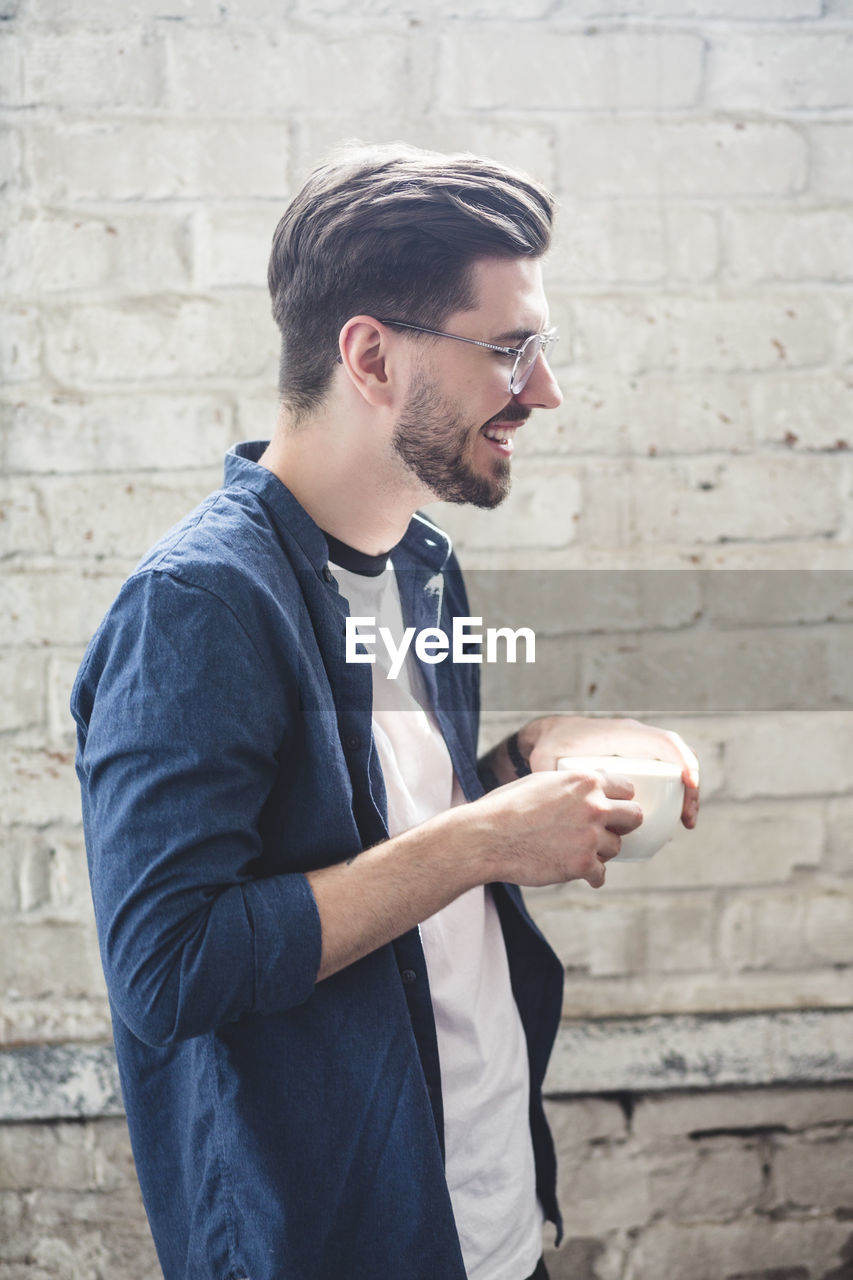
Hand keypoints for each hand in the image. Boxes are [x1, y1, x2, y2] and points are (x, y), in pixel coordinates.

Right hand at [475, 766, 642, 889]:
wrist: (487, 837)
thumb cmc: (507, 807)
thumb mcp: (542, 781)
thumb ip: (573, 785)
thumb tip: (594, 784)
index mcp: (585, 782)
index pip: (627, 788)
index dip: (621, 799)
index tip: (616, 808)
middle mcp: (594, 806)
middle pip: (634, 817)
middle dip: (624, 825)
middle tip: (609, 831)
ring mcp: (590, 837)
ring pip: (615, 848)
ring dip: (601, 851)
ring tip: (578, 851)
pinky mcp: (582, 864)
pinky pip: (600, 874)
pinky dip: (591, 876)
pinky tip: (580, 873)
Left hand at [519, 715, 699, 829]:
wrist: (551, 737)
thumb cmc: (550, 747)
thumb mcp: (547, 760)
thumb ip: (548, 777)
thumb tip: (556, 807)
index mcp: (622, 734)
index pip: (664, 741)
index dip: (683, 760)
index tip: (690, 785)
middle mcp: (637, 739)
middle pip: (677, 757)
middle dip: (690, 786)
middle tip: (688, 819)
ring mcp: (640, 750)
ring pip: (675, 767)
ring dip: (687, 793)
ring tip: (685, 823)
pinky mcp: (639, 763)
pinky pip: (666, 773)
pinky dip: (675, 792)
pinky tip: (673, 818)